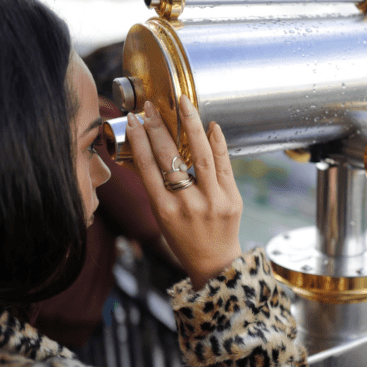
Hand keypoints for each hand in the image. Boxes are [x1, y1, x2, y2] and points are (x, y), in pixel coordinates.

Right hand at [125, 95, 242, 289]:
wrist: (215, 263)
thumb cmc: (183, 237)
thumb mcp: (161, 216)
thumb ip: (156, 186)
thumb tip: (148, 146)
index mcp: (162, 209)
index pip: (146, 166)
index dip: (138, 139)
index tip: (134, 119)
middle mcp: (186, 204)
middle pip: (169, 157)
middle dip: (159, 127)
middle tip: (152, 107)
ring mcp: (212, 201)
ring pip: (201, 155)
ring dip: (191, 125)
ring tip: (183, 104)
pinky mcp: (232, 198)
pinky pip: (224, 165)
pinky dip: (218, 143)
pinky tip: (211, 125)